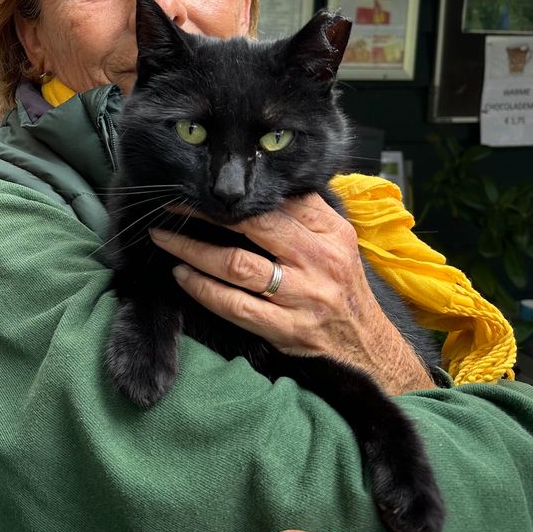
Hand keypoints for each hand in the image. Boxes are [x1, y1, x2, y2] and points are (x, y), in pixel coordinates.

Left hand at [149, 193, 432, 394]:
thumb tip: (265, 185)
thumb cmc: (343, 288)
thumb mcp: (339, 244)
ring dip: (192, 249)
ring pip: (235, 265)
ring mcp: (300, 297)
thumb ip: (306, 214)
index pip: (281, 200)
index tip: (205, 185)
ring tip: (165, 238)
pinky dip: (201, 288)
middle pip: (253, 225)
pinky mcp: (284, 328)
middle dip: (206, 213)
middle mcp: (317, 261)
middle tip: (173, 204)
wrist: (368, 347)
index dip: (239, 192)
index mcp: (331, 234)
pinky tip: (182, 275)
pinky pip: (233, 305)